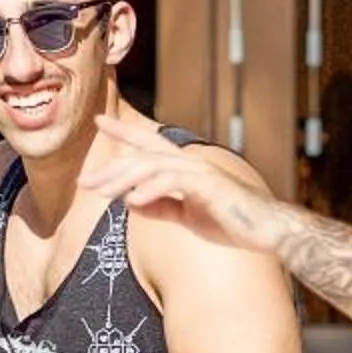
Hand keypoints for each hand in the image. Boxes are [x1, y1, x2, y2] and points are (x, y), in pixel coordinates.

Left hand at [77, 116, 284, 251]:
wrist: (267, 231)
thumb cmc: (230, 222)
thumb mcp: (186, 216)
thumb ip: (161, 207)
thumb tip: (131, 202)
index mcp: (186, 168)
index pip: (150, 144)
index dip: (124, 132)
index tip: (99, 120)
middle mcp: (192, 163)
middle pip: (143, 157)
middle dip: (112, 168)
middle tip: (84, 181)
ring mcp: (202, 171)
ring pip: (153, 166)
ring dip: (124, 179)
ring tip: (102, 193)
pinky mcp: (211, 186)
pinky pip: (174, 182)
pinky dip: (151, 189)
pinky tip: (132, 201)